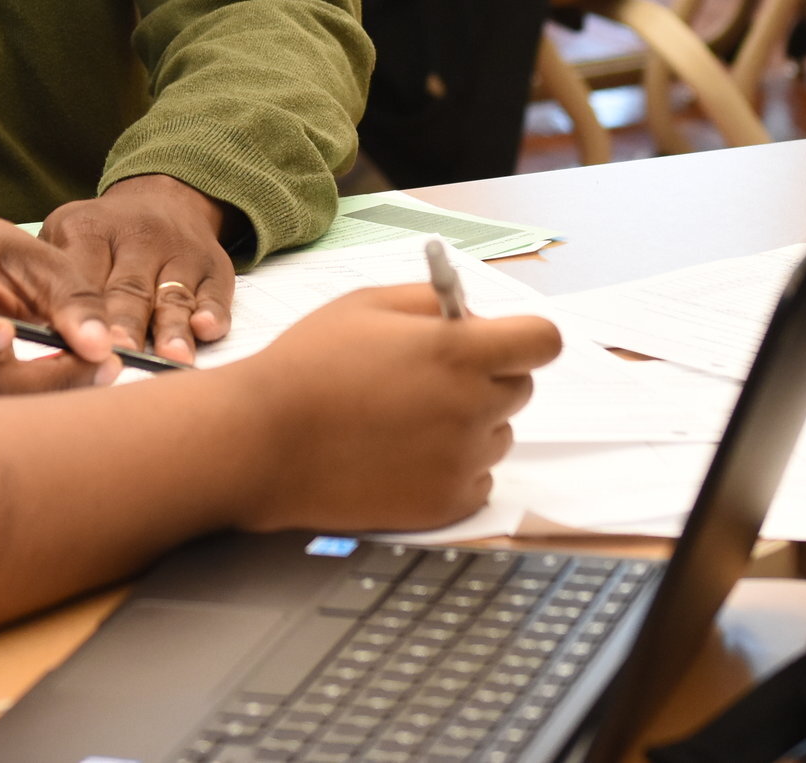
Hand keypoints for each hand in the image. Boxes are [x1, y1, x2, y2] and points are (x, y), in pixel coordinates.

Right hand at [0, 206, 116, 399]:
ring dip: (58, 392)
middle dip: (52, 380)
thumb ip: (68, 296)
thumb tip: (102, 347)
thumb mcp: (27, 254)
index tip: (10, 331)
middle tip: (110, 362)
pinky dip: (49, 396)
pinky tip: (81, 375)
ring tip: (103, 366)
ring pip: (3, 409)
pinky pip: (9, 411)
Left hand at [43, 174, 234, 364]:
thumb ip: (51, 285)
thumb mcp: (65, 238)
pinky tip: (206, 329)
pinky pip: (215, 293)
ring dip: (171, 328)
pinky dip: (213, 312)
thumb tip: (34, 342)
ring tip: (169, 357)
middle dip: (125, 326)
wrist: (164, 200)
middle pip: (129, 289)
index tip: (81, 344)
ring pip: (173, 295)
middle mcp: (139, 236)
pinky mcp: (214, 267)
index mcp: (89, 229)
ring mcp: (180, 251)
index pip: (82, 276)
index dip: (81, 312)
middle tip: (120, 356)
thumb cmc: (102, 238)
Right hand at [226, 287, 561, 531]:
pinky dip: (452, 468)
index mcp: (460, 352)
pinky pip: (477, 479)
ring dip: (468, 425)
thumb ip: (434, 301)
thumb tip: (475, 314)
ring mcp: (461, 461)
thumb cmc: (308, 367)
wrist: (261, 442)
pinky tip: (402, 455)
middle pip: (519, 388)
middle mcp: (471, 408)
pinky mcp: (446, 505)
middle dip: (486, 378)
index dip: (523, 338)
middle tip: (429, 379)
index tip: (501, 343)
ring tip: (402, 420)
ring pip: (497, 435)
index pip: (544, 342)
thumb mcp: (368, 303)